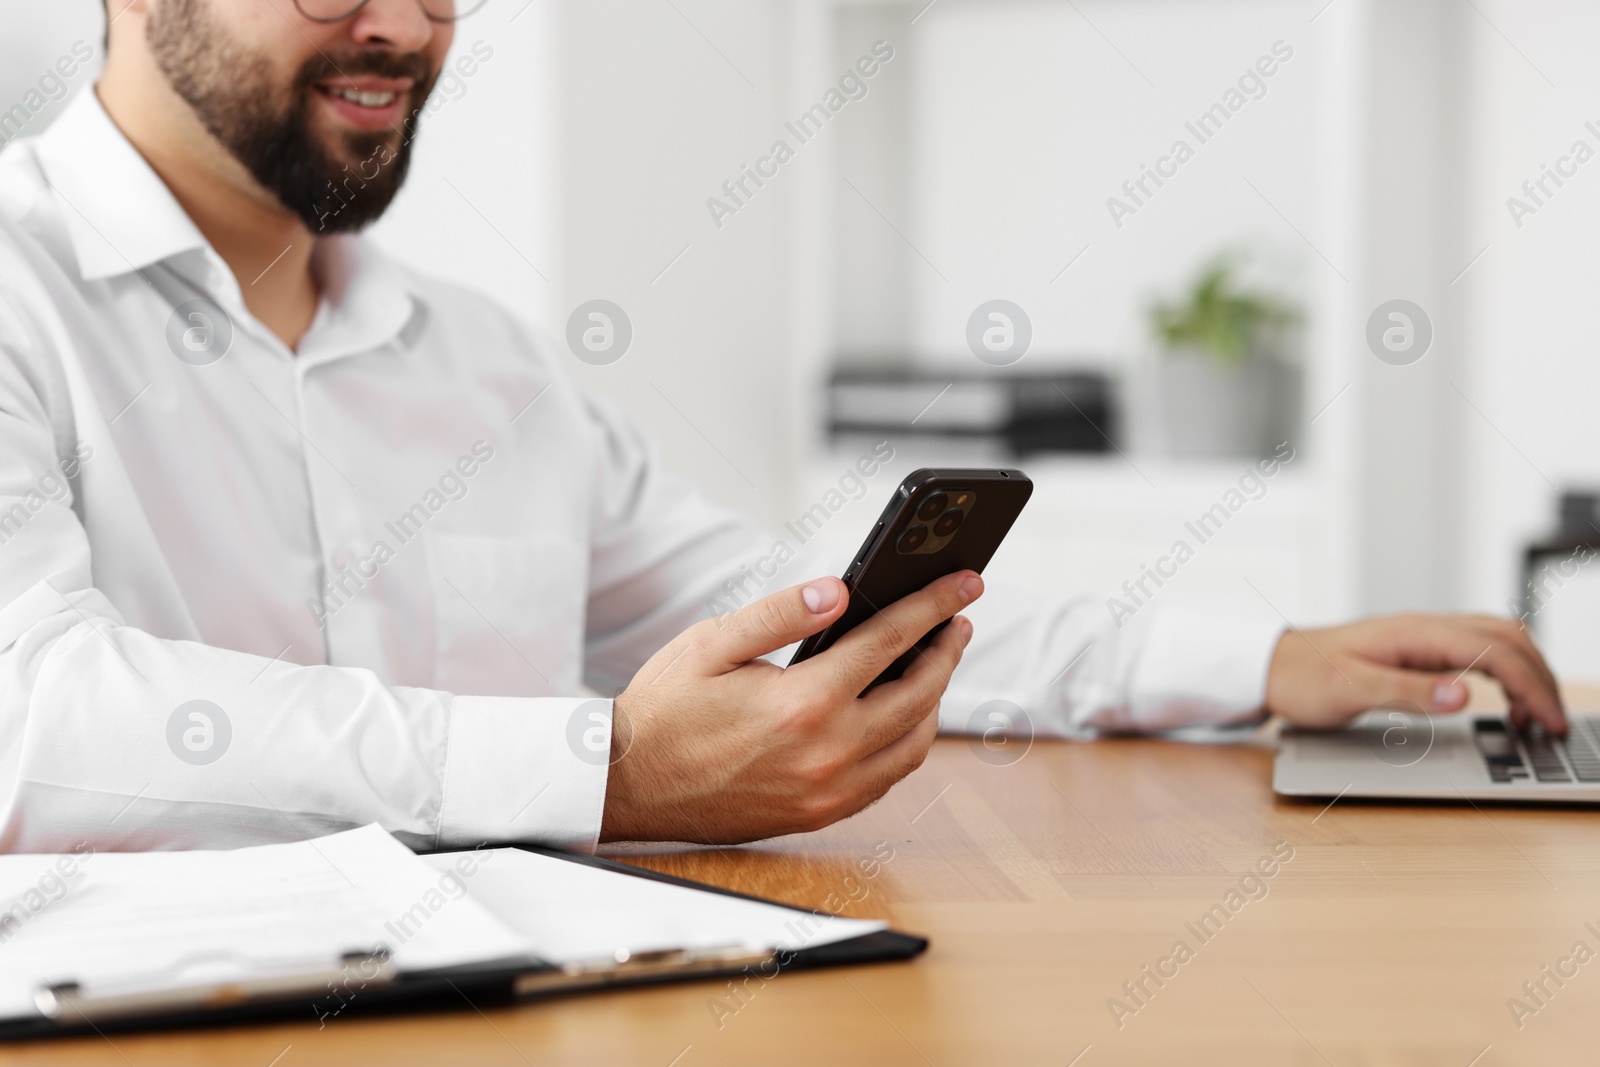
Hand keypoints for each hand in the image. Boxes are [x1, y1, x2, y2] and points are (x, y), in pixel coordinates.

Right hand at [599, 570, 982, 843]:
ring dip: (935, 700)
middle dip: (947, 650)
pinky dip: (907, 742)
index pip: (891, 642)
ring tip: (934, 662)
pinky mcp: (818, 816)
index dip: (933, 605)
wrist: (626, 785)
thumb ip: (781, 613)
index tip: (964, 582)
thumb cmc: (663, 709)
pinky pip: (887, 778)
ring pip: (914, 744)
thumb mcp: (713, 643)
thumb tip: (840, 589)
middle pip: (919, 695)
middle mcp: (827, 754)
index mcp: (803, 704)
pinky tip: (900, 714)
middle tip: (958, 618)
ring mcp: (827, 793)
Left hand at [1265, 613, 1565, 733]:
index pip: (1496, 653)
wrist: (1270, 666)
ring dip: (1527, 674)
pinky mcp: (1418, 649)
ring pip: (1497, 641)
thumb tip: (1463, 694)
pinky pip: (1477, 652)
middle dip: (1541, 679)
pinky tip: (1505, 703)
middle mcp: (1425, 628)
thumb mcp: (1350, 690)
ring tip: (1537, 718)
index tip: (1549, 723)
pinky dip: (1504, 674)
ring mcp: (1423, 636)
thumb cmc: (1302, 677)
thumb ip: (1408, 692)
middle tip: (1554, 725)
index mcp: (1415, 633)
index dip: (1532, 688)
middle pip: (1508, 639)